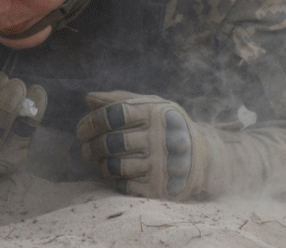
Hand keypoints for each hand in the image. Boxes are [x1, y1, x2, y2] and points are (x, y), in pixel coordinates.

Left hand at [77, 91, 220, 200]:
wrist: (204, 157)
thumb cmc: (167, 126)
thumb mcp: (150, 106)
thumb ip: (119, 100)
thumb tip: (89, 99)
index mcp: (154, 113)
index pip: (113, 115)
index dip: (91, 122)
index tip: (81, 131)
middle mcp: (159, 137)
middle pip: (111, 143)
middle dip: (91, 147)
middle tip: (86, 149)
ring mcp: (161, 164)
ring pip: (116, 167)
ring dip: (101, 165)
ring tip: (100, 161)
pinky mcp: (161, 187)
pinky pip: (126, 186)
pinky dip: (116, 181)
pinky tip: (118, 175)